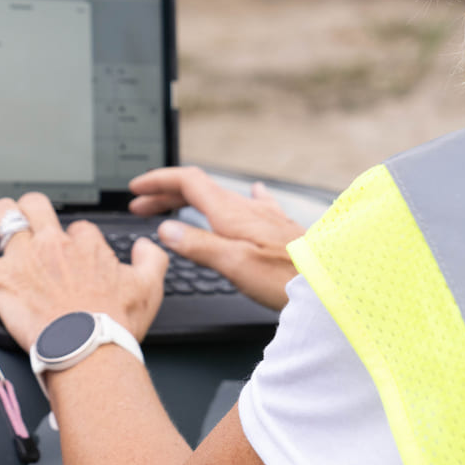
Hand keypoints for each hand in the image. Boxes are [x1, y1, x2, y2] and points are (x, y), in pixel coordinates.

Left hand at [0, 192, 166, 350]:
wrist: (88, 349)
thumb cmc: (114, 325)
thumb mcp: (149, 289)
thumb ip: (151, 260)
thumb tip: (148, 246)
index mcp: (85, 245)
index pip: (76, 228)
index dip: (71, 241)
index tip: (69, 257)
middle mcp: (53, 244)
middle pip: (36, 206)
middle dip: (29, 211)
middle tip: (23, 227)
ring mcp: (23, 258)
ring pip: (3, 216)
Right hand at [128, 167, 303, 310]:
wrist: (329, 283)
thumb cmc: (286, 278)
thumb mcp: (234, 264)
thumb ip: (198, 246)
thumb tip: (166, 230)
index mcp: (231, 213)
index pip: (188, 182)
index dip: (158, 181)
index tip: (136, 190)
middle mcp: (247, 209)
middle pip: (199, 189)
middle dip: (166, 193)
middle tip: (141, 206)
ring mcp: (263, 216)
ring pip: (219, 198)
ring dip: (192, 200)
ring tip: (175, 208)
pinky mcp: (277, 228)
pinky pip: (249, 205)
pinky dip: (231, 202)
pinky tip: (250, 195)